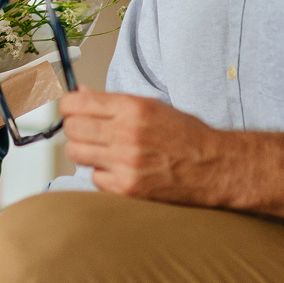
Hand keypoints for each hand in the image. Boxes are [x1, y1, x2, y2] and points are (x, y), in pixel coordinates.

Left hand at [60, 90, 283, 224]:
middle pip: (72, 128)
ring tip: (103, 151)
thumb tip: (80, 95)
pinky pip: (94, 178)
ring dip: (85, 151)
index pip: (77, 103)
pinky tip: (118, 169)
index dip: (67, 106)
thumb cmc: (188, 137)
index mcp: (133, 108)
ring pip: (77, 153)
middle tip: (86, 131)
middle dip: (75, 128)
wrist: (216, 167)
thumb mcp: (153, 106)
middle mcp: (127, 134)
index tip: (69, 109)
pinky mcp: (128, 188)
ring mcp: (126, 163)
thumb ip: (113, 102)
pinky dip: (102, 175)